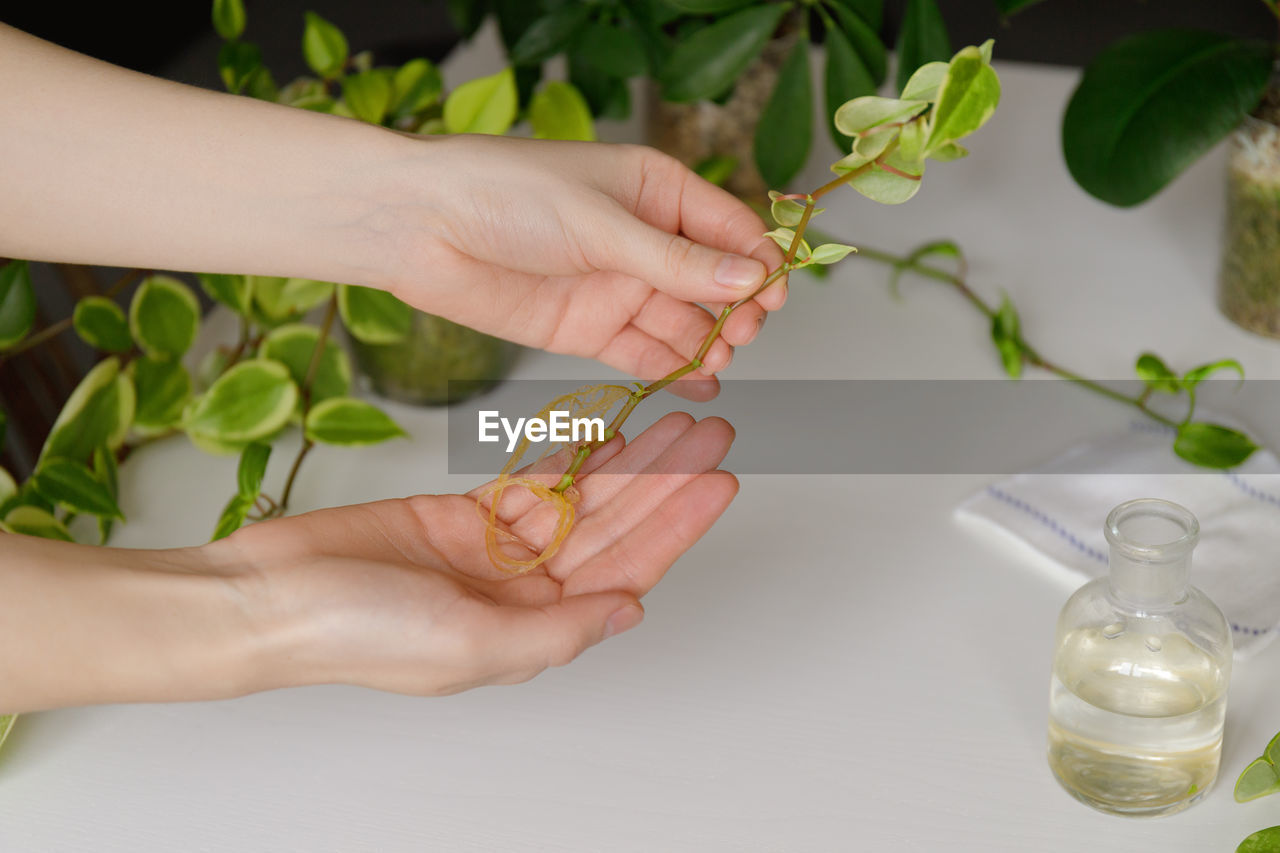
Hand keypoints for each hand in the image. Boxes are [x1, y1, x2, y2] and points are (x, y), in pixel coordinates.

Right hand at [219, 413, 736, 695]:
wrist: (271, 595)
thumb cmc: (356, 633)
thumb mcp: (471, 642)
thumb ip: (558, 631)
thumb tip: (630, 613)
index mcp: (533, 630)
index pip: (626, 571)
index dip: (676, 526)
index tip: (720, 483)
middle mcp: (523, 593)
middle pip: (614, 527)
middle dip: (666, 482)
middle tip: (712, 434)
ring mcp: (495, 552)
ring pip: (581, 498)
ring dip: (629, 462)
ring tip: (676, 420)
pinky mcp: (463, 516)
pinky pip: (533, 479)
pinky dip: (570, 455)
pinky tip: (609, 431)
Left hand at [376, 136, 786, 385]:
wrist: (421, 229)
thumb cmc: (505, 195)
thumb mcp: (600, 223)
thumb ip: (674, 260)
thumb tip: (750, 277)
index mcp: (655, 191)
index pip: (728, 227)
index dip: (758, 260)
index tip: (776, 293)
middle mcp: (642, 241)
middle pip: (713, 281)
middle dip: (736, 307)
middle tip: (743, 329)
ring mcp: (617, 287)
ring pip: (682, 321)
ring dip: (707, 340)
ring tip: (719, 357)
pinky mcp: (588, 329)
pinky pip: (643, 353)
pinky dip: (672, 368)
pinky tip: (698, 380)